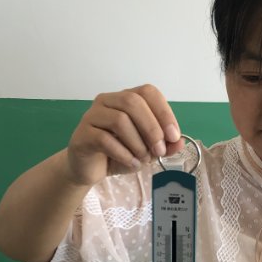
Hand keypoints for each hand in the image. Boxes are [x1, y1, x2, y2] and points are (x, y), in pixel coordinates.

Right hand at [65, 84, 183, 185]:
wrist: (89, 169)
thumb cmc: (118, 154)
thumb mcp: (147, 151)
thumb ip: (164, 145)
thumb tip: (179, 142)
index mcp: (125, 98)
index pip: (148, 92)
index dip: (164, 112)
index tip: (173, 136)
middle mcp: (107, 101)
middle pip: (132, 102)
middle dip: (152, 128)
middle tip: (159, 150)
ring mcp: (92, 115)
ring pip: (119, 119)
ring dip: (137, 143)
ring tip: (143, 158)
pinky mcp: (82, 134)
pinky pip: (104, 139)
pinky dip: (123, 153)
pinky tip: (131, 163)